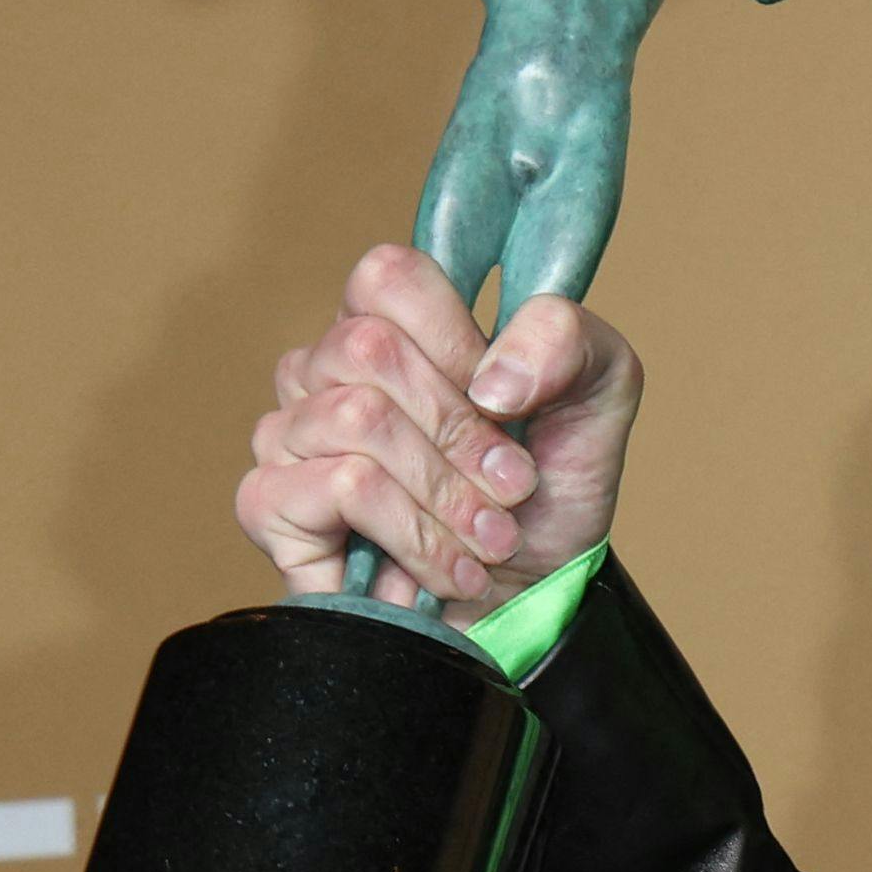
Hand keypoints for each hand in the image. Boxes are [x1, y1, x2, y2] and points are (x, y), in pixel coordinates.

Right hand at [234, 244, 642, 616]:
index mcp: (397, 322)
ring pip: (355, 421)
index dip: (453, 339)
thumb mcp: (602, 390)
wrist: (534, 595)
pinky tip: (447, 570)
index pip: (386, 276)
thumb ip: (567, 340)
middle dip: (461, 432)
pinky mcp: (269, 503)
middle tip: (512, 488)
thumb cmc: (552, 485)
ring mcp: (290, 433)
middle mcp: (328, 368)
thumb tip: (493, 378)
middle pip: (368, 350)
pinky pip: (335, 487)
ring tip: (490, 537)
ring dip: (446, 494)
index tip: (504, 400)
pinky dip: (413, 535)